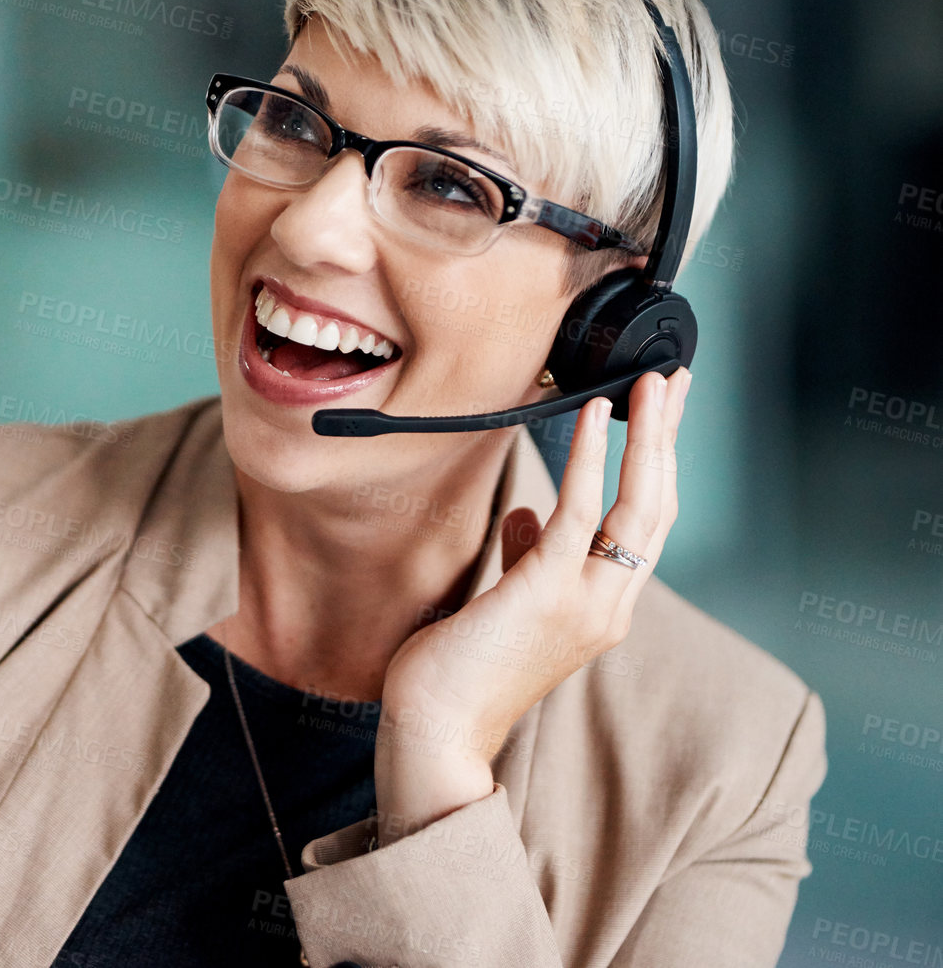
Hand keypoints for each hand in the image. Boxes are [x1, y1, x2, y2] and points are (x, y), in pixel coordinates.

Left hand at [371, 366, 692, 845]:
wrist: (437, 731)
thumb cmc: (459, 671)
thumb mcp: (502, 604)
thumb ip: (525, 560)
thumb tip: (527, 516)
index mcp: (602, 606)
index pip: (646, 522)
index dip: (658, 463)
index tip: (663, 412)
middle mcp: (609, 604)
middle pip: (658, 506)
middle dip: (669, 438)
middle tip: (673, 380)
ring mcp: (586, 602)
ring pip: (637, 505)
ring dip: (648, 436)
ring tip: (651, 384)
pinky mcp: (547, 594)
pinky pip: (580, 513)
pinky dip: (590, 458)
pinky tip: (594, 415)